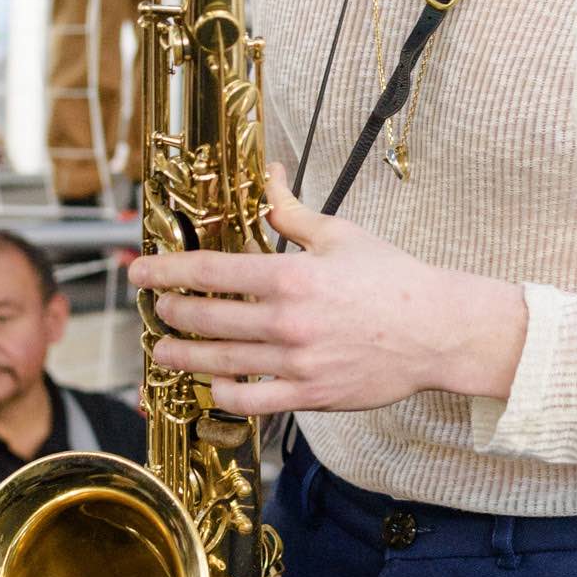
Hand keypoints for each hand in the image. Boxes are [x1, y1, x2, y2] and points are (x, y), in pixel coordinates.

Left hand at [130, 169, 527, 420]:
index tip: (139, 271)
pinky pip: (251, 402)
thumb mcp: (340, 235)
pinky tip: (211, 384)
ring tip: (164, 351)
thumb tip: (267, 174)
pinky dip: (222, 394)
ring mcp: (296, 364)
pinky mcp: (310, 396)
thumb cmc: (392, 279)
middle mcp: (287, 323)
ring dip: (183, 356)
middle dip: (170, 313)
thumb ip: (291, 212)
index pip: (209, 272)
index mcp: (291, 277)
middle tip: (156, 308)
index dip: (166, 271)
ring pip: (219, 363)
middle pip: (205, 319)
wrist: (436, 331)